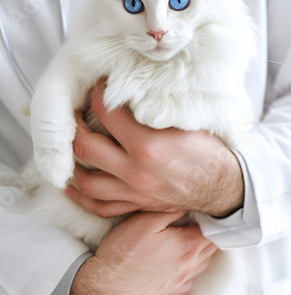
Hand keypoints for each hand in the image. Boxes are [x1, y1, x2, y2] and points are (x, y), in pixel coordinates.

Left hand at [66, 81, 243, 217]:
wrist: (225, 186)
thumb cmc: (209, 150)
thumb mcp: (184, 121)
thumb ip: (154, 106)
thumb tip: (131, 88)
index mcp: (148, 144)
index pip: (107, 113)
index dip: (97, 95)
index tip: (98, 88)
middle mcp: (135, 170)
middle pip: (86, 147)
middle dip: (74, 127)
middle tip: (74, 114)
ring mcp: (133, 191)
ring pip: (86, 182)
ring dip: (71, 164)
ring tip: (70, 146)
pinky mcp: (135, 204)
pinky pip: (100, 207)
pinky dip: (81, 197)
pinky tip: (72, 185)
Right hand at [70, 211, 216, 294]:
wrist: (106, 288)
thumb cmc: (123, 252)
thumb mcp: (145, 221)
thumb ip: (170, 210)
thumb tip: (189, 203)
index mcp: (187, 246)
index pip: (212, 229)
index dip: (210, 216)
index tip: (203, 207)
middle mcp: (190, 265)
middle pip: (212, 246)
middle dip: (209, 230)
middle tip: (200, 218)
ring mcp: (182, 281)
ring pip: (205, 262)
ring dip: (203, 248)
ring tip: (192, 235)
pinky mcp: (171, 292)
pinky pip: (191, 278)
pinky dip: (192, 267)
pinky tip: (180, 259)